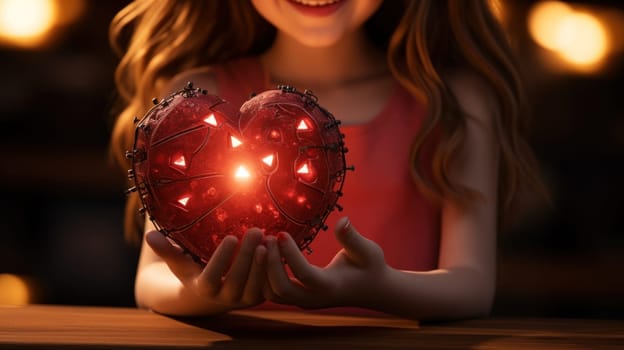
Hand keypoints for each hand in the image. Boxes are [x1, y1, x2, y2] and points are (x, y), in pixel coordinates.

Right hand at [145, 228, 266, 311]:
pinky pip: (270, 285)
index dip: (222, 259)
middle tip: (255, 230)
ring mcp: (245, 299)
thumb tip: (150, 235)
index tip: (231, 237)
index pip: (212, 277)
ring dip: (265, 262)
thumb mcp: (180, 261)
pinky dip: (275, 268)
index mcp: (204, 288)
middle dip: (247, 255)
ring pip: (257, 285)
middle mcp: (226, 298)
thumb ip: (166, 249)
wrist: (214, 289)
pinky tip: (279, 246)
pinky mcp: (261, 295)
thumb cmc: (195, 267)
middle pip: (238, 280)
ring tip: (269, 238)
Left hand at [264, 217, 389, 308]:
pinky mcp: (298, 298)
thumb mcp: (368, 250)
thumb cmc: (371, 266)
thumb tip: (343, 220)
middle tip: (266, 238)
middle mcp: (314, 298)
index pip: (304, 273)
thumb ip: (352, 238)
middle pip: (281, 290)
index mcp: (331, 286)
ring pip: (272, 294)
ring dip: (263, 271)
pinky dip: (265, 275)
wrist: (373, 289)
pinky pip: (273, 292)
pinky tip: (266, 252)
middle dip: (269, 264)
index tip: (281, 233)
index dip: (290, 254)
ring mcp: (305, 301)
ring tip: (263, 243)